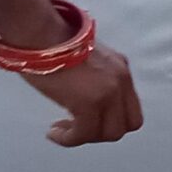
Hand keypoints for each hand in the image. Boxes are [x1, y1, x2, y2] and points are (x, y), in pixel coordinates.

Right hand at [21, 46, 142, 146]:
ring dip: (85, 137)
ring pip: (109, 133)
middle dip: (101, 132)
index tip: (89, 119)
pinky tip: (54, 133)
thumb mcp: (86, 58)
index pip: (131, 107)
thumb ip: (95, 76)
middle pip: (127, 124)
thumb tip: (84, 95)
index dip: (112, 120)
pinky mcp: (89, 103)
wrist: (40, 32)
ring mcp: (108, 92)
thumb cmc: (52, 41)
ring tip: (62, 130)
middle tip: (77, 129)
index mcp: (121, 68)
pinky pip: (85, 134)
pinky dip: (70, 139)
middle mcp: (121, 81)